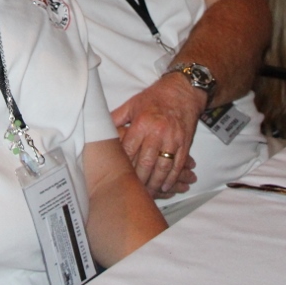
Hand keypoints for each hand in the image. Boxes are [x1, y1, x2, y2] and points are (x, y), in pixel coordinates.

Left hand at [111, 72, 205, 196]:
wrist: (183, 90)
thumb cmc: (155, 97)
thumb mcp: (132, 104)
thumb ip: (116, 118)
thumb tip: (100, 127)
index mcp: (142, 122)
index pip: (129, 149)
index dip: (123, 165)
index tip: (117, 177)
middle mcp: (158, 132)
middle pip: (146, 162)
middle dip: (139, 180)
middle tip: (132, 191)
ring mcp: (173, 139)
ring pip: (163, 167)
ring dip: (155, 183)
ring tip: (148, 194)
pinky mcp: (185, 143)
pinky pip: (178, 164)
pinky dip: (172, 177)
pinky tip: (166, 186)